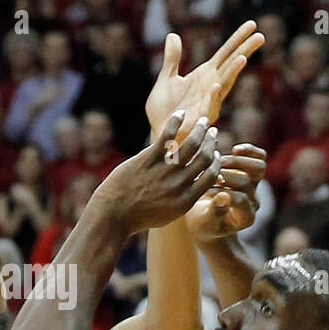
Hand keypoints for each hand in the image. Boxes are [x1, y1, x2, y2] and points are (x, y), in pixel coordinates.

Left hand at [94, 114, 220, 236]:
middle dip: (211, 141)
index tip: (214, 152)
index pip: (211, 175)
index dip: (216, 161)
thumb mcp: (167, 214)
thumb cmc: (138, 216)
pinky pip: (167, 136)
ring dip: (200, 129)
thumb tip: (195, 186)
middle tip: (212, 131)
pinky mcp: (148, 159)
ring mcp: (164, 171)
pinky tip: (180, 113)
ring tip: (203, 121)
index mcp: (185, 200)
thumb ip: (183, 200)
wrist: (112, 214)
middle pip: (204, 157)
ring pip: (191, 144)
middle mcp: (178, 185)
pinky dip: (176, 122)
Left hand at [145, 22, 264, 131]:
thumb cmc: (164, 111)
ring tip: (243, 57)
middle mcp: (212, 86)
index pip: (226, 53)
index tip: (252, 25)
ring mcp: (209, 102)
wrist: (159, 134)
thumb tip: (173, 35)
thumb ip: (172, 58)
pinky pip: (209, 106)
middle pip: (231, 65)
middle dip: (245, 50)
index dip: (238, 39)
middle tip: (260, 36)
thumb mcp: (166, 79)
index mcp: (205, 75)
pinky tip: (215, 84)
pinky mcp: (201, 118)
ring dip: (233, 72)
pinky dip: (213, 96)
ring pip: (224, 84)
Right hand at [186, 144, 266, 242]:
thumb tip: (223, 196)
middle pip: (247, 182)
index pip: (240, 199)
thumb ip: (214, 212)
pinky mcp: (252, 172)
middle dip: (226, 175)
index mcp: (245, 218)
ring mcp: (255, 187)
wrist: (205, 217)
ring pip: (259, 167)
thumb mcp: (204, 222)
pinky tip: (235, 150)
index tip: (205, 190)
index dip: (221, 191)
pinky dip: (249, 151)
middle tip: (208, 174)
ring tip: (218, 162)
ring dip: (237, 162)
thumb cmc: (202, 222)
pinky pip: (260, 157)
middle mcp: (253, 202)